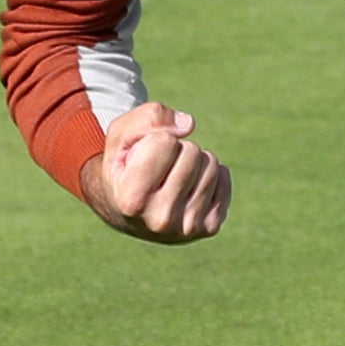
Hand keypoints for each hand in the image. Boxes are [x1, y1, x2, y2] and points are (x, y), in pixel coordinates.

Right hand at [81, 102, 231, 243]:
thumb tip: (189, 124)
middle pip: (192, 152)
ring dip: (193, 160)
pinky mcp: (209, 228)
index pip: (165, 142)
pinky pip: (224, 177)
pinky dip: (208, 173)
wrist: (126, 212)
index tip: (140, 157)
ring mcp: (187, 228)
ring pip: (211, 163)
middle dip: (177, 148)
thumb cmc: (123, 166)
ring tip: (172, 176)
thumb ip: (147, 117)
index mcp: (132, 200)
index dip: (154, 139)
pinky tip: (188, 186)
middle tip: (159, 167)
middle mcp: (160, 220)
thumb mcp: (120, 135)